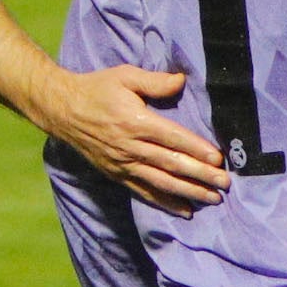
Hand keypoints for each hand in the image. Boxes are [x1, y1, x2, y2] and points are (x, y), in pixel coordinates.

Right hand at [49, 63, 232, 210]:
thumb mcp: (124, 76)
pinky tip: (185, 210)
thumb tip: (181, 80)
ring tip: (212, 199)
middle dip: (200, 175)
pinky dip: (165, 203)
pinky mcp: (117, 174)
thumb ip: (154, 81)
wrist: (63, 110)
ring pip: (161, 182)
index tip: (217, 159)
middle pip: (171, 164)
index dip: (196, 149)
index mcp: (135, 122)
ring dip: (189, 192)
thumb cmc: (97, 89)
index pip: (172, 138)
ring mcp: (123, 164)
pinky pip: (144, 192)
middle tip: (224, 184)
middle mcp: (130, 147)